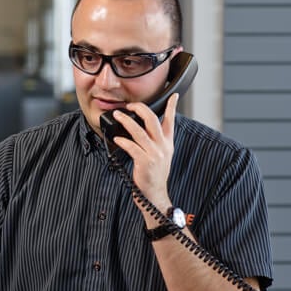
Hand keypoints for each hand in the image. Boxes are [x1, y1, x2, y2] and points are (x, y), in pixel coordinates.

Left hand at [112, 93, 178, 210]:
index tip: (174, 95)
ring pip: (139, 131)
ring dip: (126, 121)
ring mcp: (154, 154)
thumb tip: (142, 128)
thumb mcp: (160, 156)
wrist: (154, 195)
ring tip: (117, 116)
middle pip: (152, 120)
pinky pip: (132, 147)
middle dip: (140, 109)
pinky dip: (122, 141)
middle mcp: (163, 146)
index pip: (171, 121)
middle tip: (129, 105)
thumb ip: (155, 141)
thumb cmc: (153, 175)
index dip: (172, 107)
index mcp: (167, 143)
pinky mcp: (145, 162)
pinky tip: (116, 139)